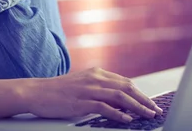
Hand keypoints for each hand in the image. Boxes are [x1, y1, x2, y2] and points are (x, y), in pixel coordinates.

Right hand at [22, 67, 162, 122]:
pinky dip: (118, 113)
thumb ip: (99, 89)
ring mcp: (89, 89)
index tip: (150, 103)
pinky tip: (127, 119)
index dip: (140, 93)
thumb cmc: (58, 91)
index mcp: (97, 73)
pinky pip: (104, 107)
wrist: (36, 91)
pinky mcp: (81, 101)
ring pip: (119, 96)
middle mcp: (95, 78)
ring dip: (136, 106)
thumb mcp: (82, 85)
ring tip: (147, 115)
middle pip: (127, 88)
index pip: (125, 82)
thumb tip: (117, 100)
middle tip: (155, 109)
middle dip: (143, 100)